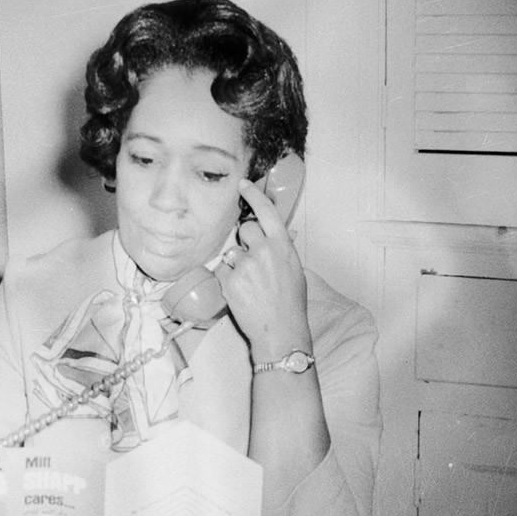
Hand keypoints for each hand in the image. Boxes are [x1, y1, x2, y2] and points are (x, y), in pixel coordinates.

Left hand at [215, 178, 310, 359]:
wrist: (280, 330)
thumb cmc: (290, 304)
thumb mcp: (294, 270)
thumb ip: (282, 250)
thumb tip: (279, 235)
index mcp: (283, 246)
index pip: (266, 211)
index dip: (253, 195)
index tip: (243, 185)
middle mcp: (264, 250)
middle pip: (244, 229)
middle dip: (245, 241)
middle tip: (253, 262)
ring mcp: (245, 264)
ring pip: (232, 252)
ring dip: (236, 264)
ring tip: (250, 285)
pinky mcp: (229, 279)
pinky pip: (222, 270)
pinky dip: (227, 280)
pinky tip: (241, 293)